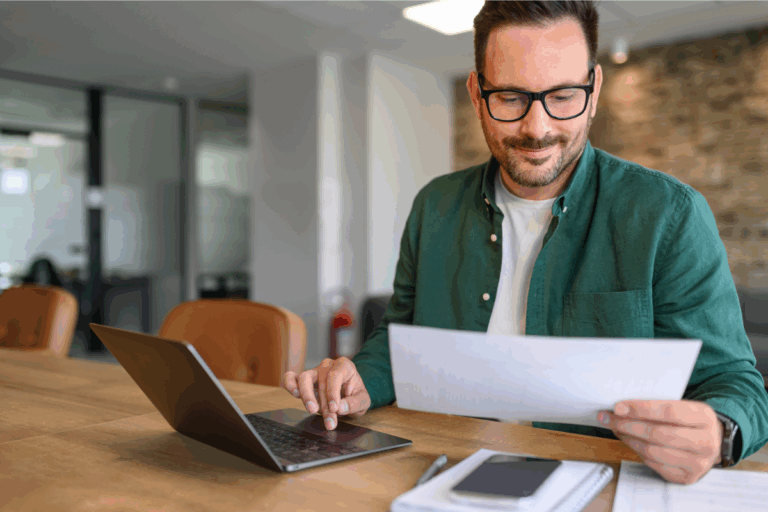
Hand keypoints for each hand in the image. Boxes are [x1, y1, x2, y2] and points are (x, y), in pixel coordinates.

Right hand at [283, 357, 370, 430]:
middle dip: (324, 404)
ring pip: (304, 378)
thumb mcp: (363, 400)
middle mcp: (327, 365)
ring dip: (307, 395)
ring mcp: (314, 371)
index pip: (335, 375)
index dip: (333, 392)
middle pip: (321, 381)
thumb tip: (340, 408)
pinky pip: (292, 377)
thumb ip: (354, 403)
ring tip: (312, 410)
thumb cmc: (356, 393)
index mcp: (344, 365)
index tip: (335, 408)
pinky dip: (290, 384)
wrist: (350, 392)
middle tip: (329, 422)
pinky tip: (294, 394)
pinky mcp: (304, 380)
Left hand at [598, 400, 722, 484]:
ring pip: (654, 451)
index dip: (640, 409)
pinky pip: (654, 464)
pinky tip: (628, 440)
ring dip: (629, 439)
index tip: (618, 407)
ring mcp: (698, 463)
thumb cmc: (690, 421)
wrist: (711, 442)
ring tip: (616, 428)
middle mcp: (706, 442)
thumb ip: (658, 405)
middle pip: (659, 434)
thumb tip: (622, 406)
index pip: (669, 411)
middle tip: (609, 418)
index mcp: (705, 417)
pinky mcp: (686, 477)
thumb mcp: (683, 406)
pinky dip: (637, 451)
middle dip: (628, 425)